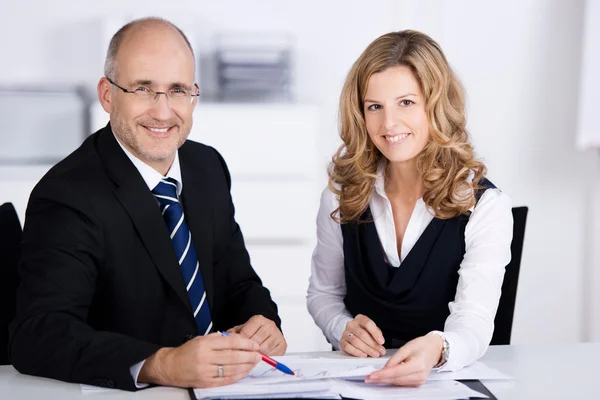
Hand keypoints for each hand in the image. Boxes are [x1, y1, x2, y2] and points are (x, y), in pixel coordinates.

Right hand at [139, 332, 260, 387]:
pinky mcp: (206, 383)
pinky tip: (244, 372)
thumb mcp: (201, 339)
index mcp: (204, 344)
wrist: (170, 367)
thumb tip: (239, 340)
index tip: (255, 344)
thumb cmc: (187, 351)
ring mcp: (205, 371)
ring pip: (231, 369)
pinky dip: (237, 376)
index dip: (245, 343)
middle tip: (259, 355)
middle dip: (249, 356)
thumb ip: (219, 339)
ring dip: (245, 366)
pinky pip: (225, 380)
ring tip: (254, 363)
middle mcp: (205, 357)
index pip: (230, 342)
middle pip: (232, 356)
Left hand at [227, 315, 286, 355]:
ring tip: (250, 359)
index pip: (246, 333)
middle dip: (247, 351)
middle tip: (241, 357)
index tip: (234, 350)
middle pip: (256, 342)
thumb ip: (233, 333)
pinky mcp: (283, 344)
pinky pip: (272, 354)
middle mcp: (270, 325)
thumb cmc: (253, 331)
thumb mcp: (242, 329)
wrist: (268, 331)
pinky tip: (260, 359)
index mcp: (259, 319)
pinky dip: (266, 358)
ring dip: (256, 356)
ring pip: (264, 349)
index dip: (239, 343)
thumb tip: (226, 338)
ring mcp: (277, 334)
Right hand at [340, 314, 385, 357]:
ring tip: (374, 354)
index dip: (375, 333)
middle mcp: (351, 324)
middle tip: (380, 351)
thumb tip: (380, 343)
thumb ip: (377, 334)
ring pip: (355, 341)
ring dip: (367, 349)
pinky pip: (348, 347)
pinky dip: (357, 352)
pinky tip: (364, 355)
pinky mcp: (342, 342)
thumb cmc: (365, 331)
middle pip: (362, 334)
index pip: (368, 323)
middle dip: (373, 344)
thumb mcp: (372, 330)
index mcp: (360, 319)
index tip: (381, 341)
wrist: (352, 333)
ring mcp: (345, 333)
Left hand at [365, 333, 443, 386]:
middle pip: (396, 380)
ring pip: (398, 383)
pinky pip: (402, 383)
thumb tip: (385, 368)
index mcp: (418, 365)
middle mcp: (420, 375)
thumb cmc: (422, 345)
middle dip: (381, 379)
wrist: (434, 349)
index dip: (382, 375)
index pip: (396, 372)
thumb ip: (394, 358)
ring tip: (374, 377)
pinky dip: (392, 380)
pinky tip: (385, 377)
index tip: (371, 375)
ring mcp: (419, 381)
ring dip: (385, 380)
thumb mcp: (406, 347)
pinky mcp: (418, 382)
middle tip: (368, 378)